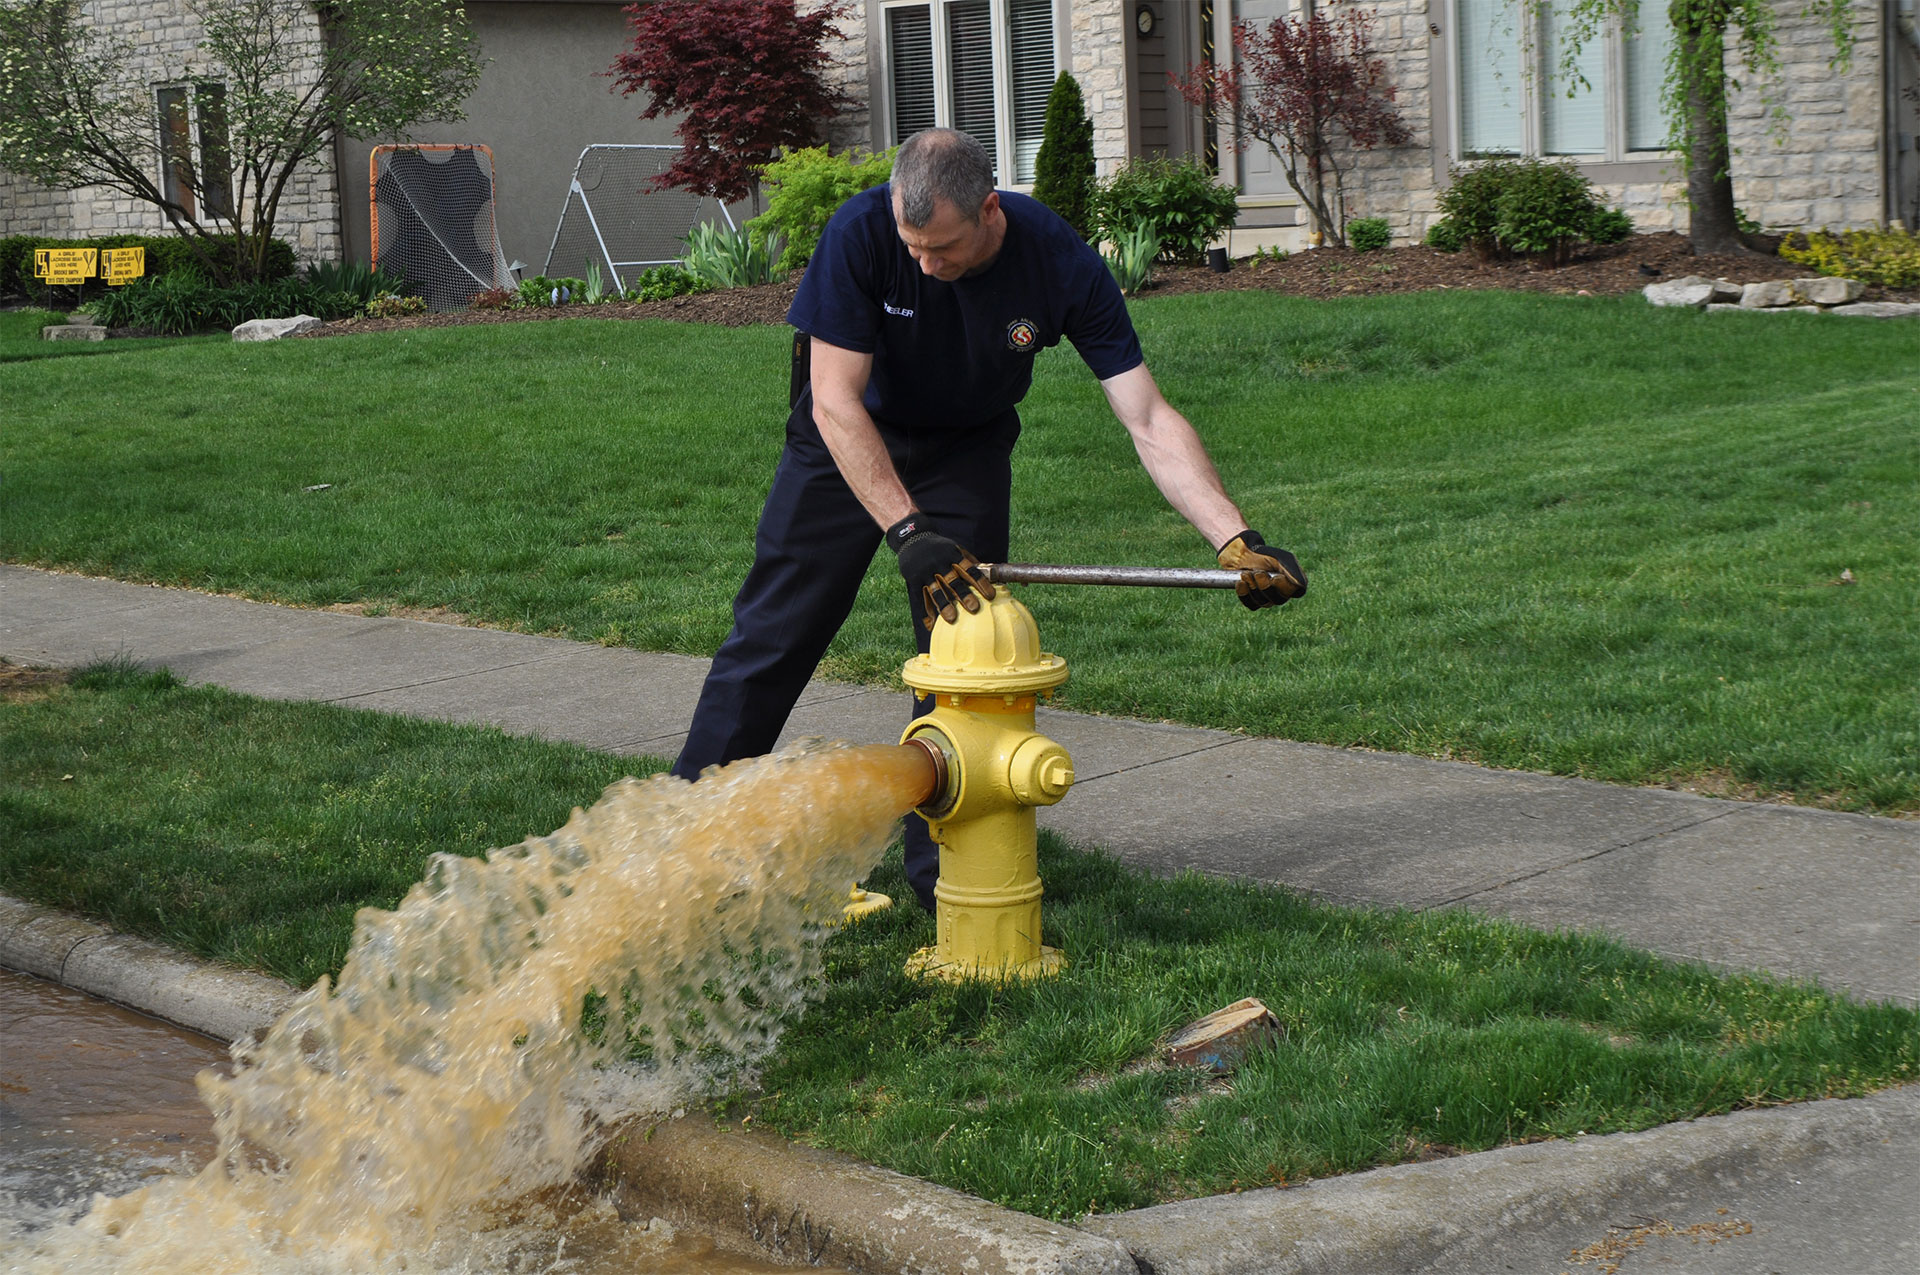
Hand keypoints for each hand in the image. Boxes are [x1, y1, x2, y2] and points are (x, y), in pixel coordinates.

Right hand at [887, 514, 995, 628]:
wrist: (912, 538)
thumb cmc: (939, 547)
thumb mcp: (955, 548)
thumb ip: (969, 561)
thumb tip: (990, 572)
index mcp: (953, 555)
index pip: (970, 569)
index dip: (980, 582)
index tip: (991, 595)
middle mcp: (940, 563)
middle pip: (954, 581)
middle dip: (964, 595)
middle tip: (974, 608)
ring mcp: (926, 572)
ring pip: (936, 591)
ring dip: (944, 605)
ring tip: (951, 619)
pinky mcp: (914, 579)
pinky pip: (920, 597)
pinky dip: (925, 612)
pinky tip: (931, 625)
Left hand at [1216, 530, 1305, 609]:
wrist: (1240, 555)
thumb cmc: (1262, 554)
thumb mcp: (1278, 558)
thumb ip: (1291, 570)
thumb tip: (1301, 585)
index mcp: (1293, 580)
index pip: (1297, 591)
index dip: (1285, 587)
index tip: (1274, 578)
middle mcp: (1282, 592)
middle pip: (1279, 600)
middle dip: (1265, 586)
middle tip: (1257, 572)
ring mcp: (1268, 599)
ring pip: (1264, 603)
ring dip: (1253, 586)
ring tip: (1246, 573)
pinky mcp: (1254, 602)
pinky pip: (1251, 605)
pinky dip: (1244, 594)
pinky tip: (1241, 582)